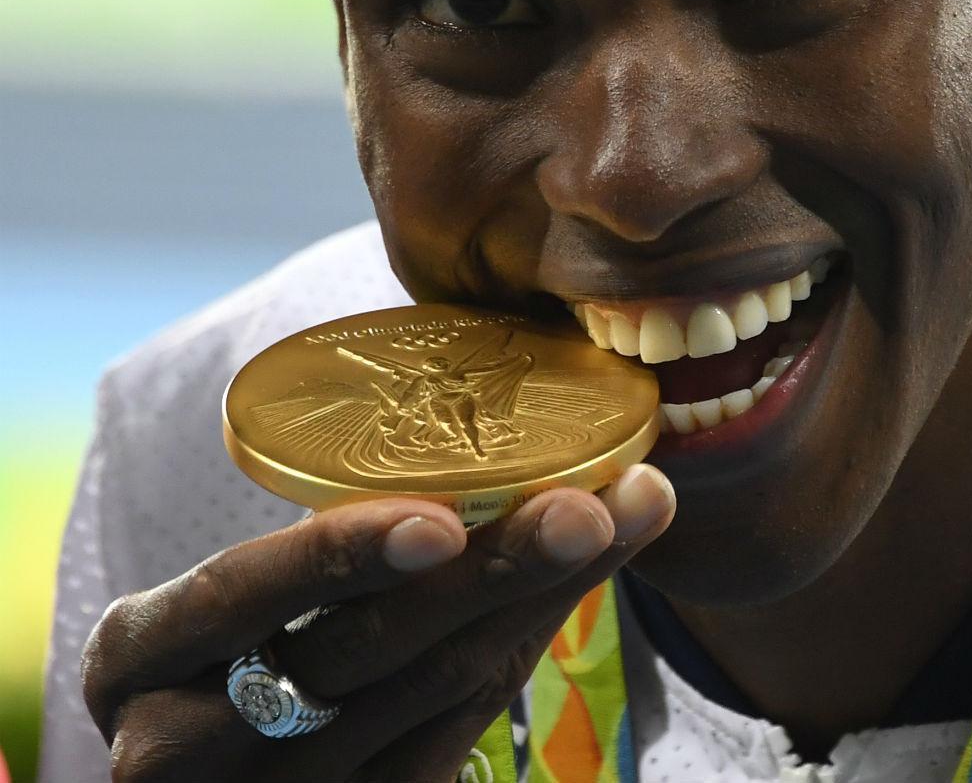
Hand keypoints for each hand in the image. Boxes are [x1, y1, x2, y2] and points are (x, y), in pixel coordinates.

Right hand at [80, 464, 674, 781]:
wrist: (220, 776)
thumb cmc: (223, 650)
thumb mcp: (219, 608)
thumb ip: (313, 554)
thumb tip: (481, 427)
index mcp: (140, 658)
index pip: (240, 596)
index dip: (338, 556)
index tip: (440, 518)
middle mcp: (186, 745)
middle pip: (367, 654)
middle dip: (494, 571)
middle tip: (591, 505)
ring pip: (439, 696)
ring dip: (546, 597)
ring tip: (627, 515)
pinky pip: (465, 727)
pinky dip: (532, 641)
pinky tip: (588, 576)